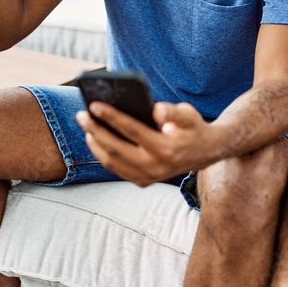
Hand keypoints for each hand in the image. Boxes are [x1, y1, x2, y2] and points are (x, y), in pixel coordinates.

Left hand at [77, 101, 219, 186]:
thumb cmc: (192, 127)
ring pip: (112, 161)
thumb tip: (156, 110)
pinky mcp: (142, 181)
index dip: (111, 116)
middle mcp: (155, 167)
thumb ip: (173, 111)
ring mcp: (147, 177)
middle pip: (116, 148)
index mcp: (166, 149)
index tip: (94, 105)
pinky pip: (116, 168)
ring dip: (95, 143)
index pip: (132, 130)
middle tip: (81, 115)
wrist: (205, 153)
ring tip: (86, 125)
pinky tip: (95, 139)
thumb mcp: (189, 114)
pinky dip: (102, 154)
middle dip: (95, 130)